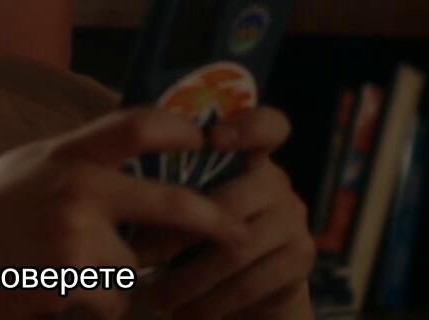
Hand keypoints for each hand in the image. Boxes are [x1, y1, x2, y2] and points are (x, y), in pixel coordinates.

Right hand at [0, 108, 249, 319]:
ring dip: (115, 283)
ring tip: (57, 279)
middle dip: (213, 222)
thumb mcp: (19, 171)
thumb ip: (69, 163)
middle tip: (238, 233)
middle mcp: (75, 185)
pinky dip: (93, 307)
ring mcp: (75, 232)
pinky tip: (49, 298)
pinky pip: (111, 300)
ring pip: (133, 267)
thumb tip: (122, 155)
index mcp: (62, 153)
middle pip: (170, 202)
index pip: (137, 124)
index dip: (180, 130)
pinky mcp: (71, 278)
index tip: (205, 139)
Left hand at [138, 107, 315, 319]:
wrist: (253, 296)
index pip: (266, 126)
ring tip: (154, 298)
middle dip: (177, 236)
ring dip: (188, 280)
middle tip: (139, 259)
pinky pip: (250, 284)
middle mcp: (277, 183)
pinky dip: (210, 303)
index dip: (247, 126)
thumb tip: (126, 204)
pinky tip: (184, 313)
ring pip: (236, 250)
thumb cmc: (200, 243)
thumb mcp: (188, 211)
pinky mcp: (301, 260)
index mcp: (248, 158)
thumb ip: (171, 194)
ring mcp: (294, 220)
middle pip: (231, 202)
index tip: (215, 138)